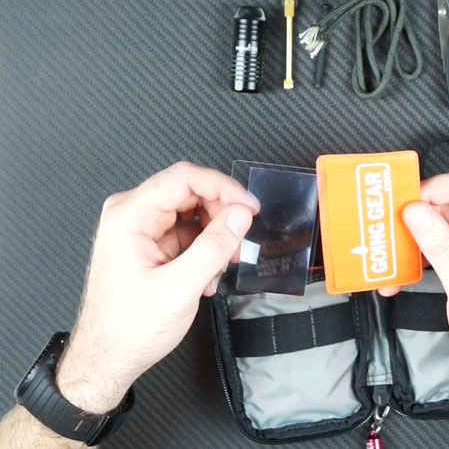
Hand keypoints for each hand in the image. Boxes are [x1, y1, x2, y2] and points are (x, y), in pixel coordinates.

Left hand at [56, 162, 259, 413]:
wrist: (108, 358)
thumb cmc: (130, 328)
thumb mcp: (180, 287)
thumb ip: (214, 247)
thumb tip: (240, 216)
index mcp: (129, 216)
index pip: (184, 179)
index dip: (223, 188)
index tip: (250, 207)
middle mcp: (131, 215)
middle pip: (189, 192)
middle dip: (221, 214)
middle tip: (243, 236)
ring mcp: (140, 230)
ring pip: (192, 213)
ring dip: (215, 235)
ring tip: (225, 264)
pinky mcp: (149, 245)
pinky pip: (186, 233)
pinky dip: (205, 249)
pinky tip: (209, 276)